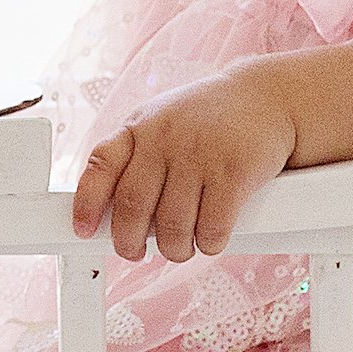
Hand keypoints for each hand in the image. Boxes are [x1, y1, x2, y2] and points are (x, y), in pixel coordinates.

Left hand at [71, 68, 297, 261]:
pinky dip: (209, 243)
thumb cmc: (210, 119)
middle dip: (129, 242)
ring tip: (180, 247)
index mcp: (139, 127)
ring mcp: (199, 154)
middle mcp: (164, 138)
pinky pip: (212, 227)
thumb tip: (112, 214)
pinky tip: (210, 238)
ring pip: (173, 226)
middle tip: (136, 252)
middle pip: (133, 206)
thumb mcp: (162, 123)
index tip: (82, 230)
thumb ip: (137, 158)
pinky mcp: (233, 172)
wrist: (269, 98)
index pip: (100, 166)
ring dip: (175, 248)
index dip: (86, 203)